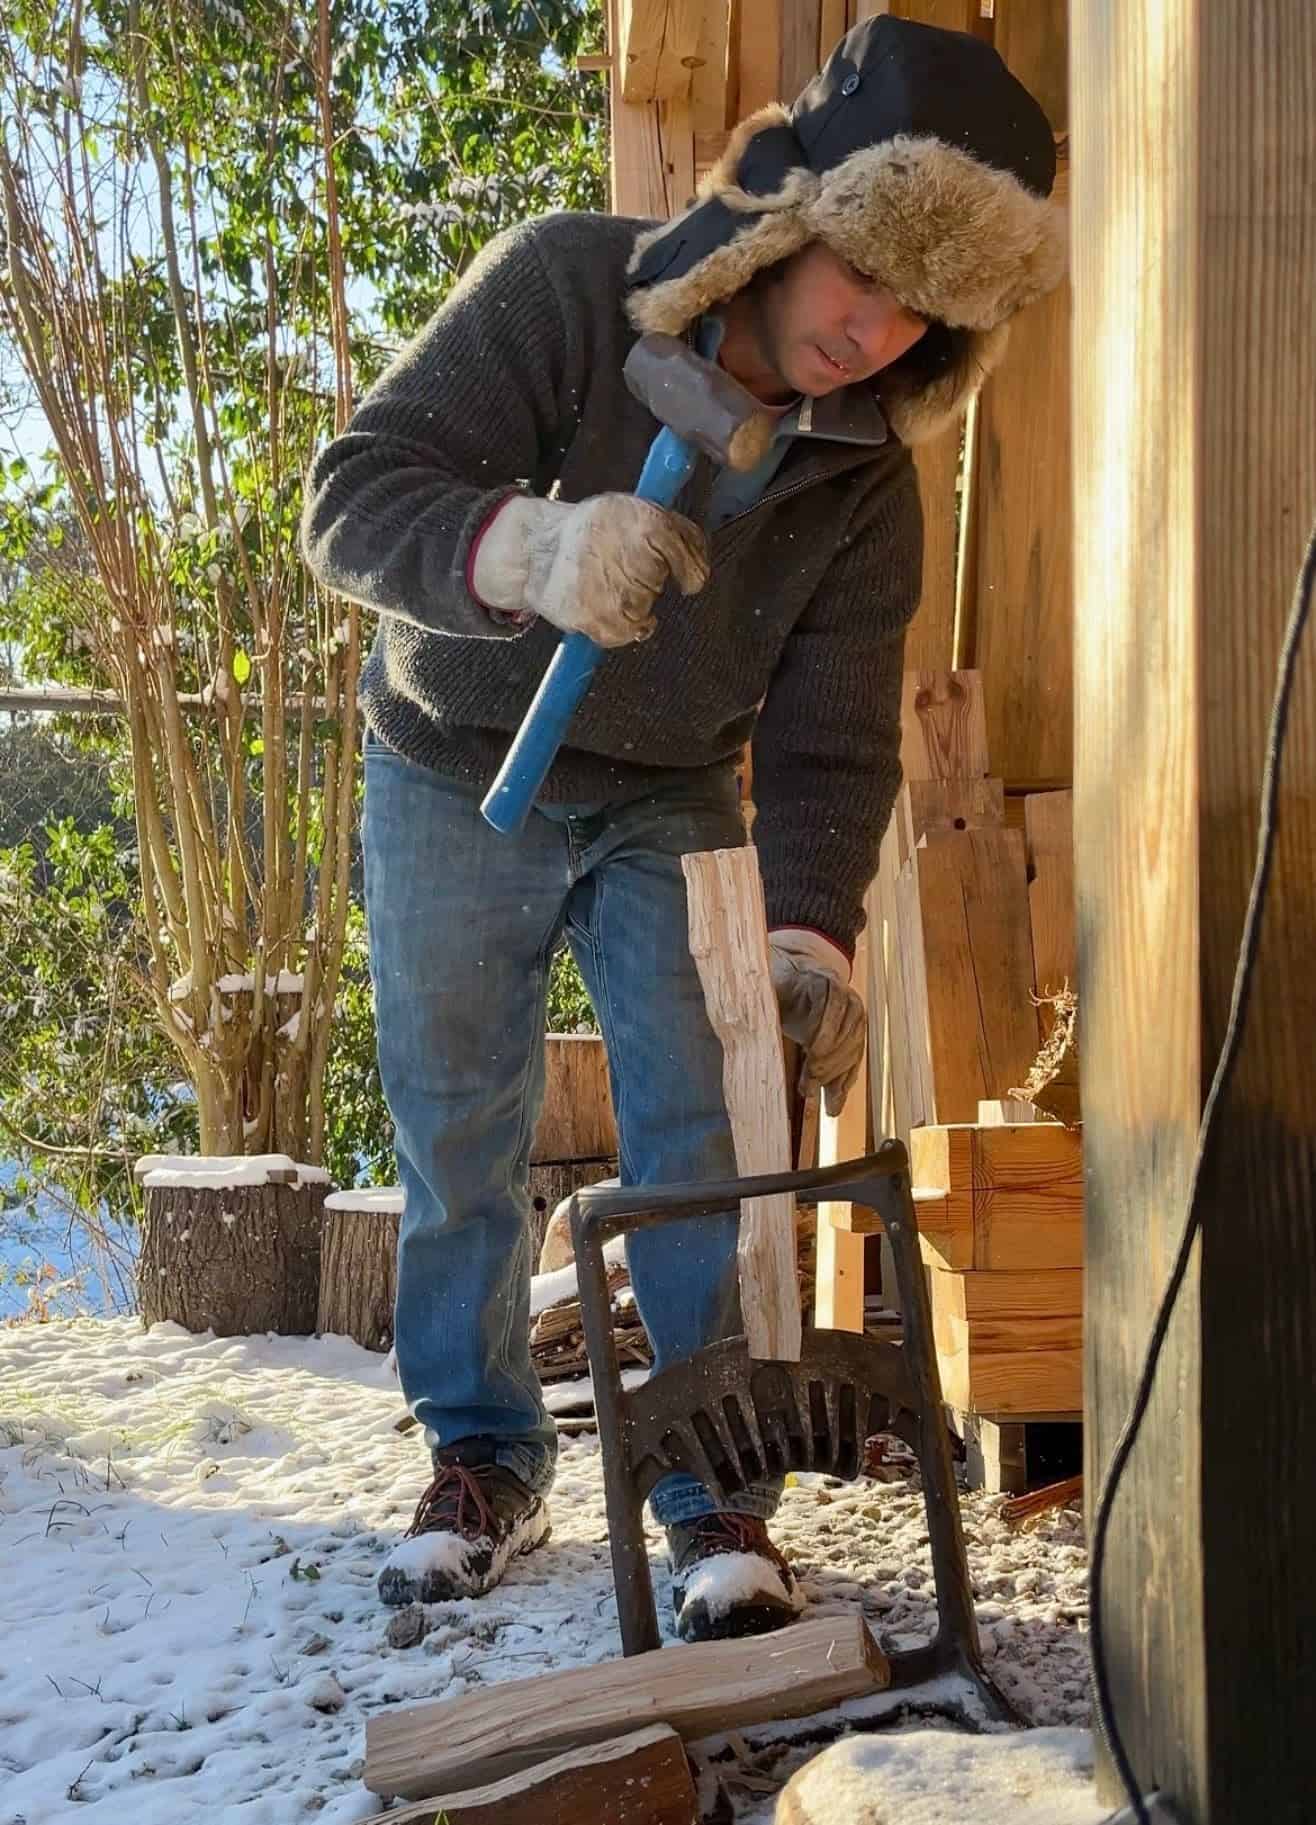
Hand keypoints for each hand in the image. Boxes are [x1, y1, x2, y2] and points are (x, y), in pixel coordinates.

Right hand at [471, 492, 708, 646]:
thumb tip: (698, 576)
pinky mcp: (590, 616)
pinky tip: (602, 604)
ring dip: (631, 605)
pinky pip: (622, 634)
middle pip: (659, 587)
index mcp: (646, 525)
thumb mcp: (641, 512)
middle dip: (648, 582)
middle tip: (621, 566)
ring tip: (606, 582)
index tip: (682, 575)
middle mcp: (629, 557)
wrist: (539, 546)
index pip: (690, 564)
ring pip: (642, 615)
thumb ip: (682, 536)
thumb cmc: (596, 530)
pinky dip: (617, 626)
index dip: (688, 571)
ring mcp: (609, 591)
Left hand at [769, 931, 865, 1118]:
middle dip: (827, 1065)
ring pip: (852, 1053)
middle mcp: (849, 1002)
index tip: (811, 1057)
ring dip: (835, 1079)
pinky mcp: (857, 1038)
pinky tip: (833, 1106)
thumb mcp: (774, 989)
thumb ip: (764, 1002)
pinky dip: (844, 1085)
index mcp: (828, 984)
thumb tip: (740, 1017)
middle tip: (809, 1087)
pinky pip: (854, 1064)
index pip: (832, 1011)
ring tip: (818, 1101)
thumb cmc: (786, 986)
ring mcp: (857, 1021)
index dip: (823, 1036)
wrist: (806, 977)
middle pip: (844, 1038)